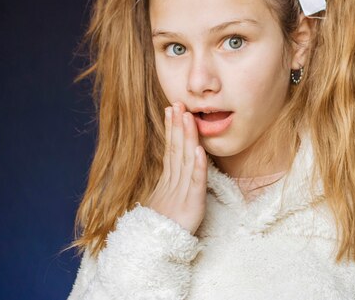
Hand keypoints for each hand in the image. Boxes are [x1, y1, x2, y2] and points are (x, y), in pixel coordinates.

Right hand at [144, 102, 207, 234]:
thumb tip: (169, 169)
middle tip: (178, 103)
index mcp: (166, 182)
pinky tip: (200, 150)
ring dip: (187, 138)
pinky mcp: (192, 205)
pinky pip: (196, 183)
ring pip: (186, 160)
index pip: (170, 150)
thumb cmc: (159, 229)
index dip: (172, 129)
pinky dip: (198, 166)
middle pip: (176, 150)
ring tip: (189, 117)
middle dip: (178, 126)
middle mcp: (173, 183)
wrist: (153, 252)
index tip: (171, 109)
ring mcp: (181, 193)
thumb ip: (167, 185)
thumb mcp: (160, 203)